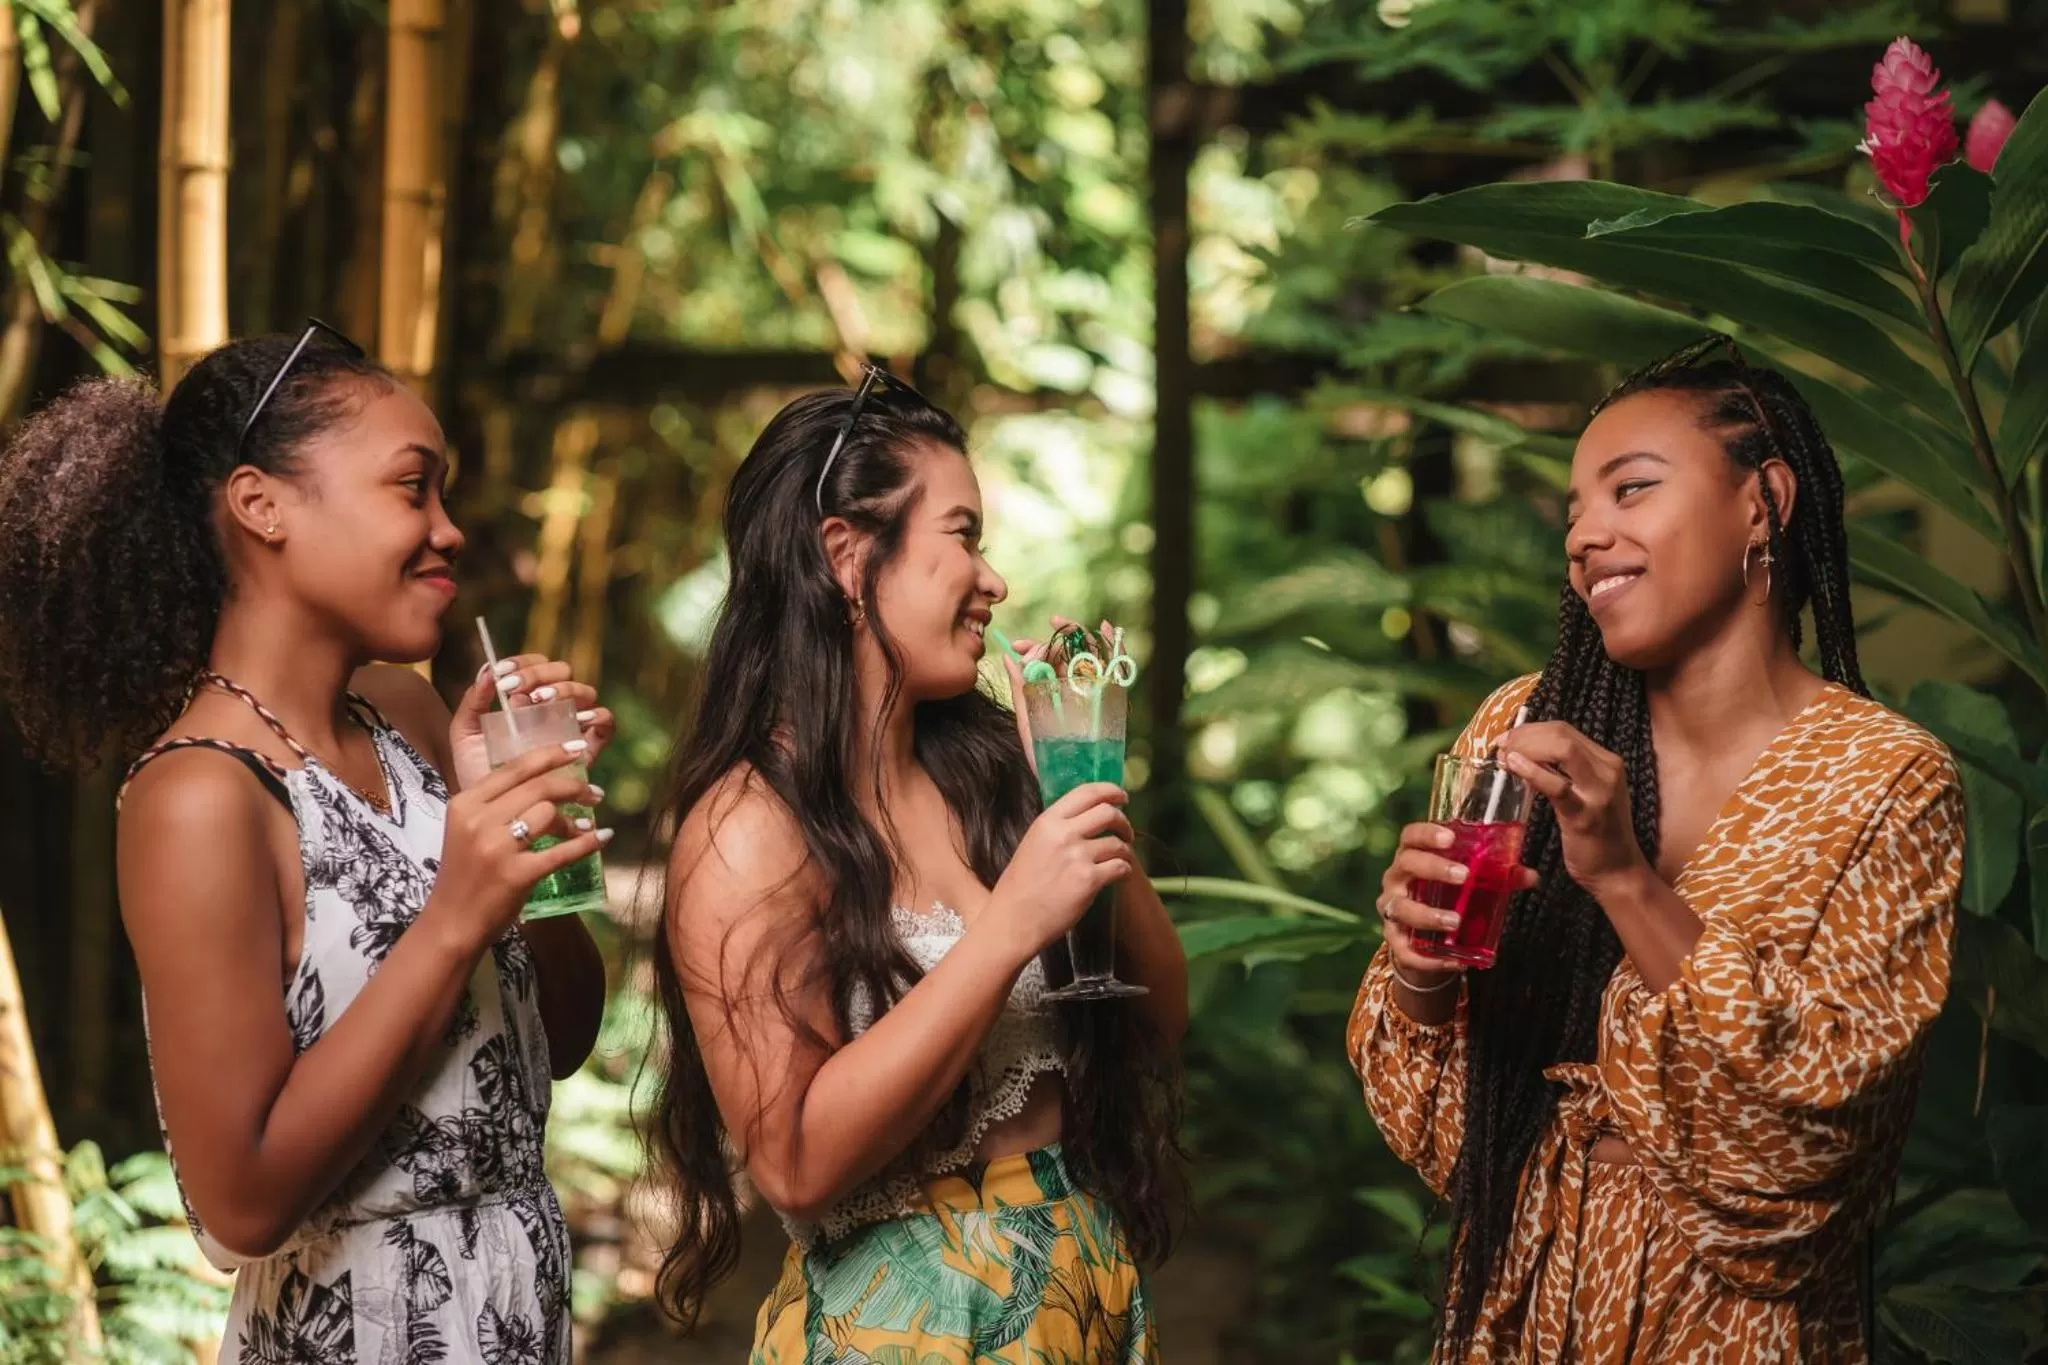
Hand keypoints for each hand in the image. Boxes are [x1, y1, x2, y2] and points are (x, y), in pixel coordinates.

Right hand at [419, 740, 611, 955]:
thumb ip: (496, 804)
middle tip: (595, 793)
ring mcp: (497, 848)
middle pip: (538, 787)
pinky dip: (587, 844)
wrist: (451, 923)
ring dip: (575, 820)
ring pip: (549, 813)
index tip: (577, 750)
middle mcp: (479, 820)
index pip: (515, 768)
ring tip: (584, 826)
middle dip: (574, 786)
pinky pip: (562, 851)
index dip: (550, 754)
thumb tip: (545, 780)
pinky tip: (601, 839)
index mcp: (465, 803)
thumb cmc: (465, 875)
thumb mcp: (468, 829)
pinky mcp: (517, 874)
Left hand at [450, 654, 616, 790]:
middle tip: (517, 691)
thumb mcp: (466, 735)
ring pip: (585, 692)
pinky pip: (606, 725)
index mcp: (525, 699)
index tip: (502, 675)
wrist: (492, 811)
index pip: (534, 666)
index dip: (522, 663)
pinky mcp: (588, 750)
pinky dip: (597, 716)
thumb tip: (487, 670)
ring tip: (540, 702)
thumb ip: (473, 702)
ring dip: (565, 690)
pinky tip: (577, 720)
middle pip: (562, 672)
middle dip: (541, 675)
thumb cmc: (477, 772)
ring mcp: (572, 727)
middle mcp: (552, 709)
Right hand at [983, 783, 1134, 962]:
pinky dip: (1125, 871)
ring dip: (1126, 851)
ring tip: (1121, 858)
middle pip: (1108, 813)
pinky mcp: (1089, 880)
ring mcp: (1077, 857)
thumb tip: (1086, 821)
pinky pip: (1120, 867)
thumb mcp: (1032, 843)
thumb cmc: (1019, 887)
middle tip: (1126, 832)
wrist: (1013, 920)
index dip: (1110, 791)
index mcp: (1048, 821)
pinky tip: (1120, 876)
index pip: (1086, 792)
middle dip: (1123, 822)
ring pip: (1117, 843)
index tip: (1121, 797)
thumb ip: (1057, 829)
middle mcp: (1064, 834)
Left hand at [1001, 616, 1110, 776]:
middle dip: (1058, 637)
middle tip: (1049, 628)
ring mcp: (1095, 694)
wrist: (1067, 786)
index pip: (1048, 660)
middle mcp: (1076, 690)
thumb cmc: (1046, 761)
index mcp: (1055, 693)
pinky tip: (1103, 628)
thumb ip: (1020, 691)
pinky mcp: (1113, 701)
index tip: (1020, 646)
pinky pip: (1118, 670)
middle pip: (1071, 653)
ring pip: (1093, 656)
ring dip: (1082, 634)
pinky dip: (1114, 647)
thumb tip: (1007, 656)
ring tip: (1066, 624)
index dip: (1036, 648)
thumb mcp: (1026, 723)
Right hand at [1376, 822, 1538, 981]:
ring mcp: (1391, 908)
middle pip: (1407, 864)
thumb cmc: (1448, 897)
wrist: (1425, 937)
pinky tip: (1454, 962)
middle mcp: (1396, 878)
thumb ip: (1499, 877)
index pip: (1411, 836)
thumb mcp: (1470, 883)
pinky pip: (1404, 950)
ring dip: (1427, 915)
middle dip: (1433, 868)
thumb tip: (1531, 876)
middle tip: (1463, 875)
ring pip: (1400, 908)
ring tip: (1455, 922)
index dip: (1427, 833)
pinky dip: (1428, 958)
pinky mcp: (1394, 939)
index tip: (1450, 838)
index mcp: (1413, 856)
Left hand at [1495, 721, 1647, 897]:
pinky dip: (1533, 771)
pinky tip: (1514, 766)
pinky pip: (1557, 786)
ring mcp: (1598, 791)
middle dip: (1525, 734)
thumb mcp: (1584, 793)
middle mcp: (1608, 770)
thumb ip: (1563, 772)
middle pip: (1561, 733)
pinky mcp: (1585, 814)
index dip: (1531, 729)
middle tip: (1500, 746)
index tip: (1507, 739)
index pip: (1564, 730)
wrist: (1617, 872)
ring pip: (1562, 749)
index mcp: (1606, 762)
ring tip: (1504, 756)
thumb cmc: (1596, 834)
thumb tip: (1524, 753)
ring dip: (1526, 747)